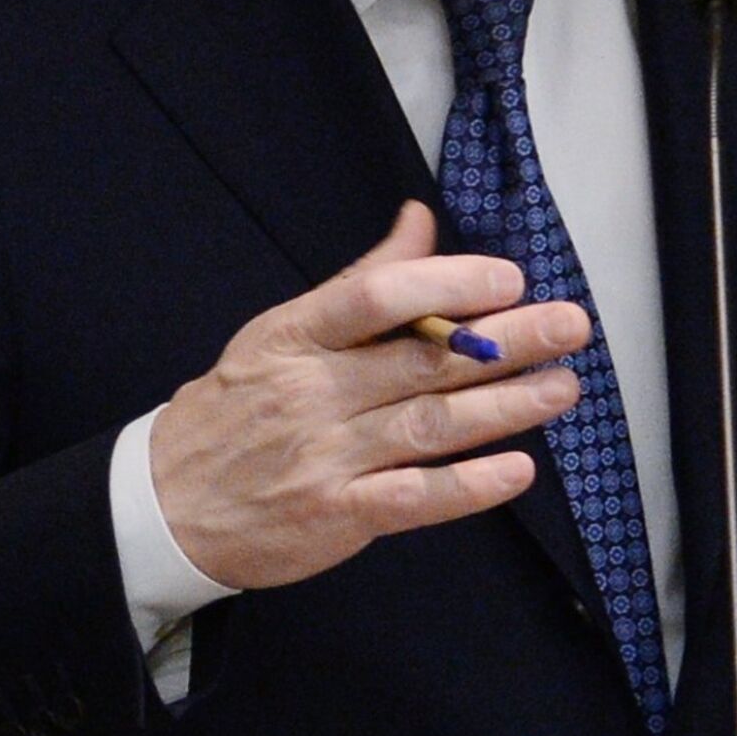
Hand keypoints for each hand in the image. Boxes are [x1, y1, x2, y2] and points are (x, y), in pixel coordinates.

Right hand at [149, 201, 589, 588]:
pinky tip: (517, 471)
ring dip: (504, 407)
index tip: (509, 276)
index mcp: (300, 336)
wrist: (165, 503)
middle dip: (506, 340)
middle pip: (423, 360)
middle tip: (570, 325)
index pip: (377, 296)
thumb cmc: (238, 405)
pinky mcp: (336, 516)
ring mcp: (326, 457)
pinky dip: (467, 488)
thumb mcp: (282, 330)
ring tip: (562, 387)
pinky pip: (412, 501)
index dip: (447, 282)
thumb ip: (360, 280)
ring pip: (429, 426)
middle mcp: (315, 392)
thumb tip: (419, 218)